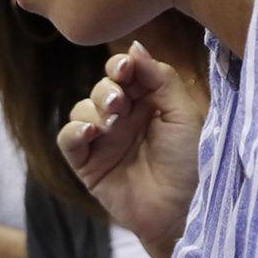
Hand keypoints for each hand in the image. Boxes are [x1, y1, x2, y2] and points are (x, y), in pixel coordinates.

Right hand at [56, 41, 205, 257]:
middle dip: (107, 90)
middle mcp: (123, 118)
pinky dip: (75, 131)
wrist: (181, 210)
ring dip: (94, 110)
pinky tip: (91, 132)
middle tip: (119, 103)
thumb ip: (161, 78)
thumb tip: (134, 46)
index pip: (124, 73)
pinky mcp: (87, 164)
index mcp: (148, 102)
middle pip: (101, 88)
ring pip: (82, 109)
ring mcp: (104, 141)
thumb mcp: (183, 114)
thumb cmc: (189, 163)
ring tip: (112, 124)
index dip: (121, 66)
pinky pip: (68, 139)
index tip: (125, 68)